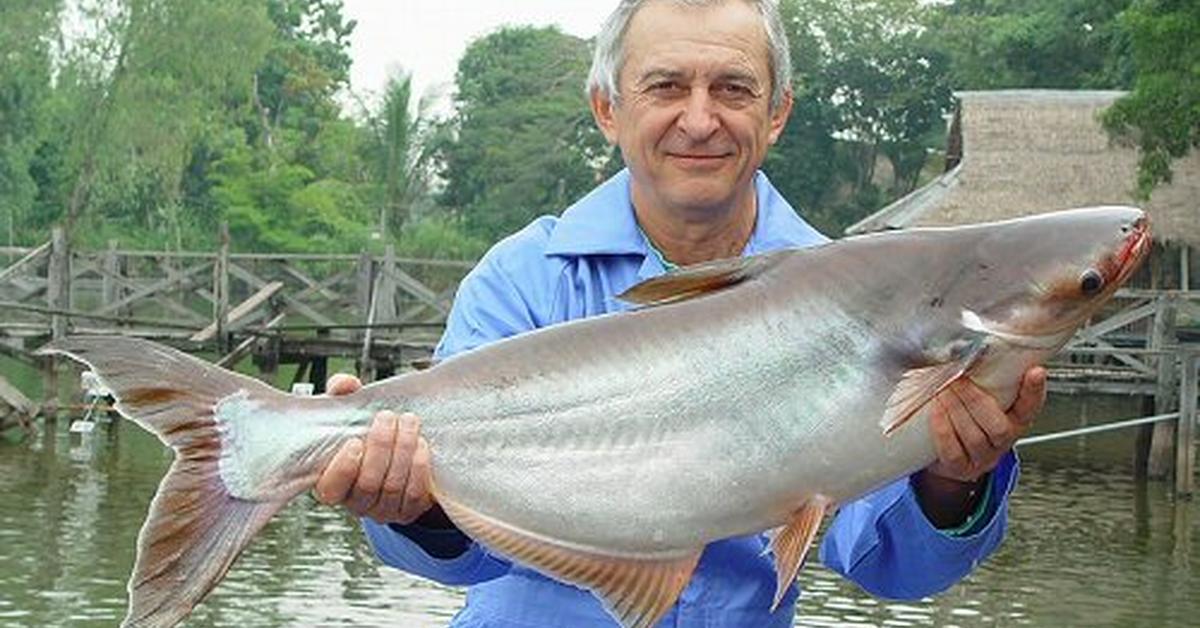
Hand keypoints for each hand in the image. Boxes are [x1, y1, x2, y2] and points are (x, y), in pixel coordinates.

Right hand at [313, 373, 434, 523]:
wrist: (396, 450)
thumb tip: (345, 384)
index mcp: (332, 483)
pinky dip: (419, 468)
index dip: (343, 468)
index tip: (354, 441)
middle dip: (381, 447)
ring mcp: (382, 510)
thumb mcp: (347, 413)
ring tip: (409, 422)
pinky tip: (421, 445)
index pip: (331, 488)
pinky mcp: (408, 510)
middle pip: (368, 484)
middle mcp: (356, 503)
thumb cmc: (364, 432)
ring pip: (393, 487)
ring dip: (403, 451)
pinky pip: (414, 494)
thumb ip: (341, 395)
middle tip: (388, 417)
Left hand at [914, 367, 1045, 527]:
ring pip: (975, 438)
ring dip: (956, 411)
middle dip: (976, 400)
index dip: (1034, 391)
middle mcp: (1003, 442)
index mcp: (1015, 421)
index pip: (1030, 407)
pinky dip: (942, 428)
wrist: (948, 458)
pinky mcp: (960, 468)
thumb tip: (973, 346)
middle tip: (958, 379)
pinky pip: (953, 451)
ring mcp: (983, 458)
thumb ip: (986, 378)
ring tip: (943, 390)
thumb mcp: (982, 399)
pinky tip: (935, 410)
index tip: (1036, 371)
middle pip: (998, 427)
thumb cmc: (967, 419)